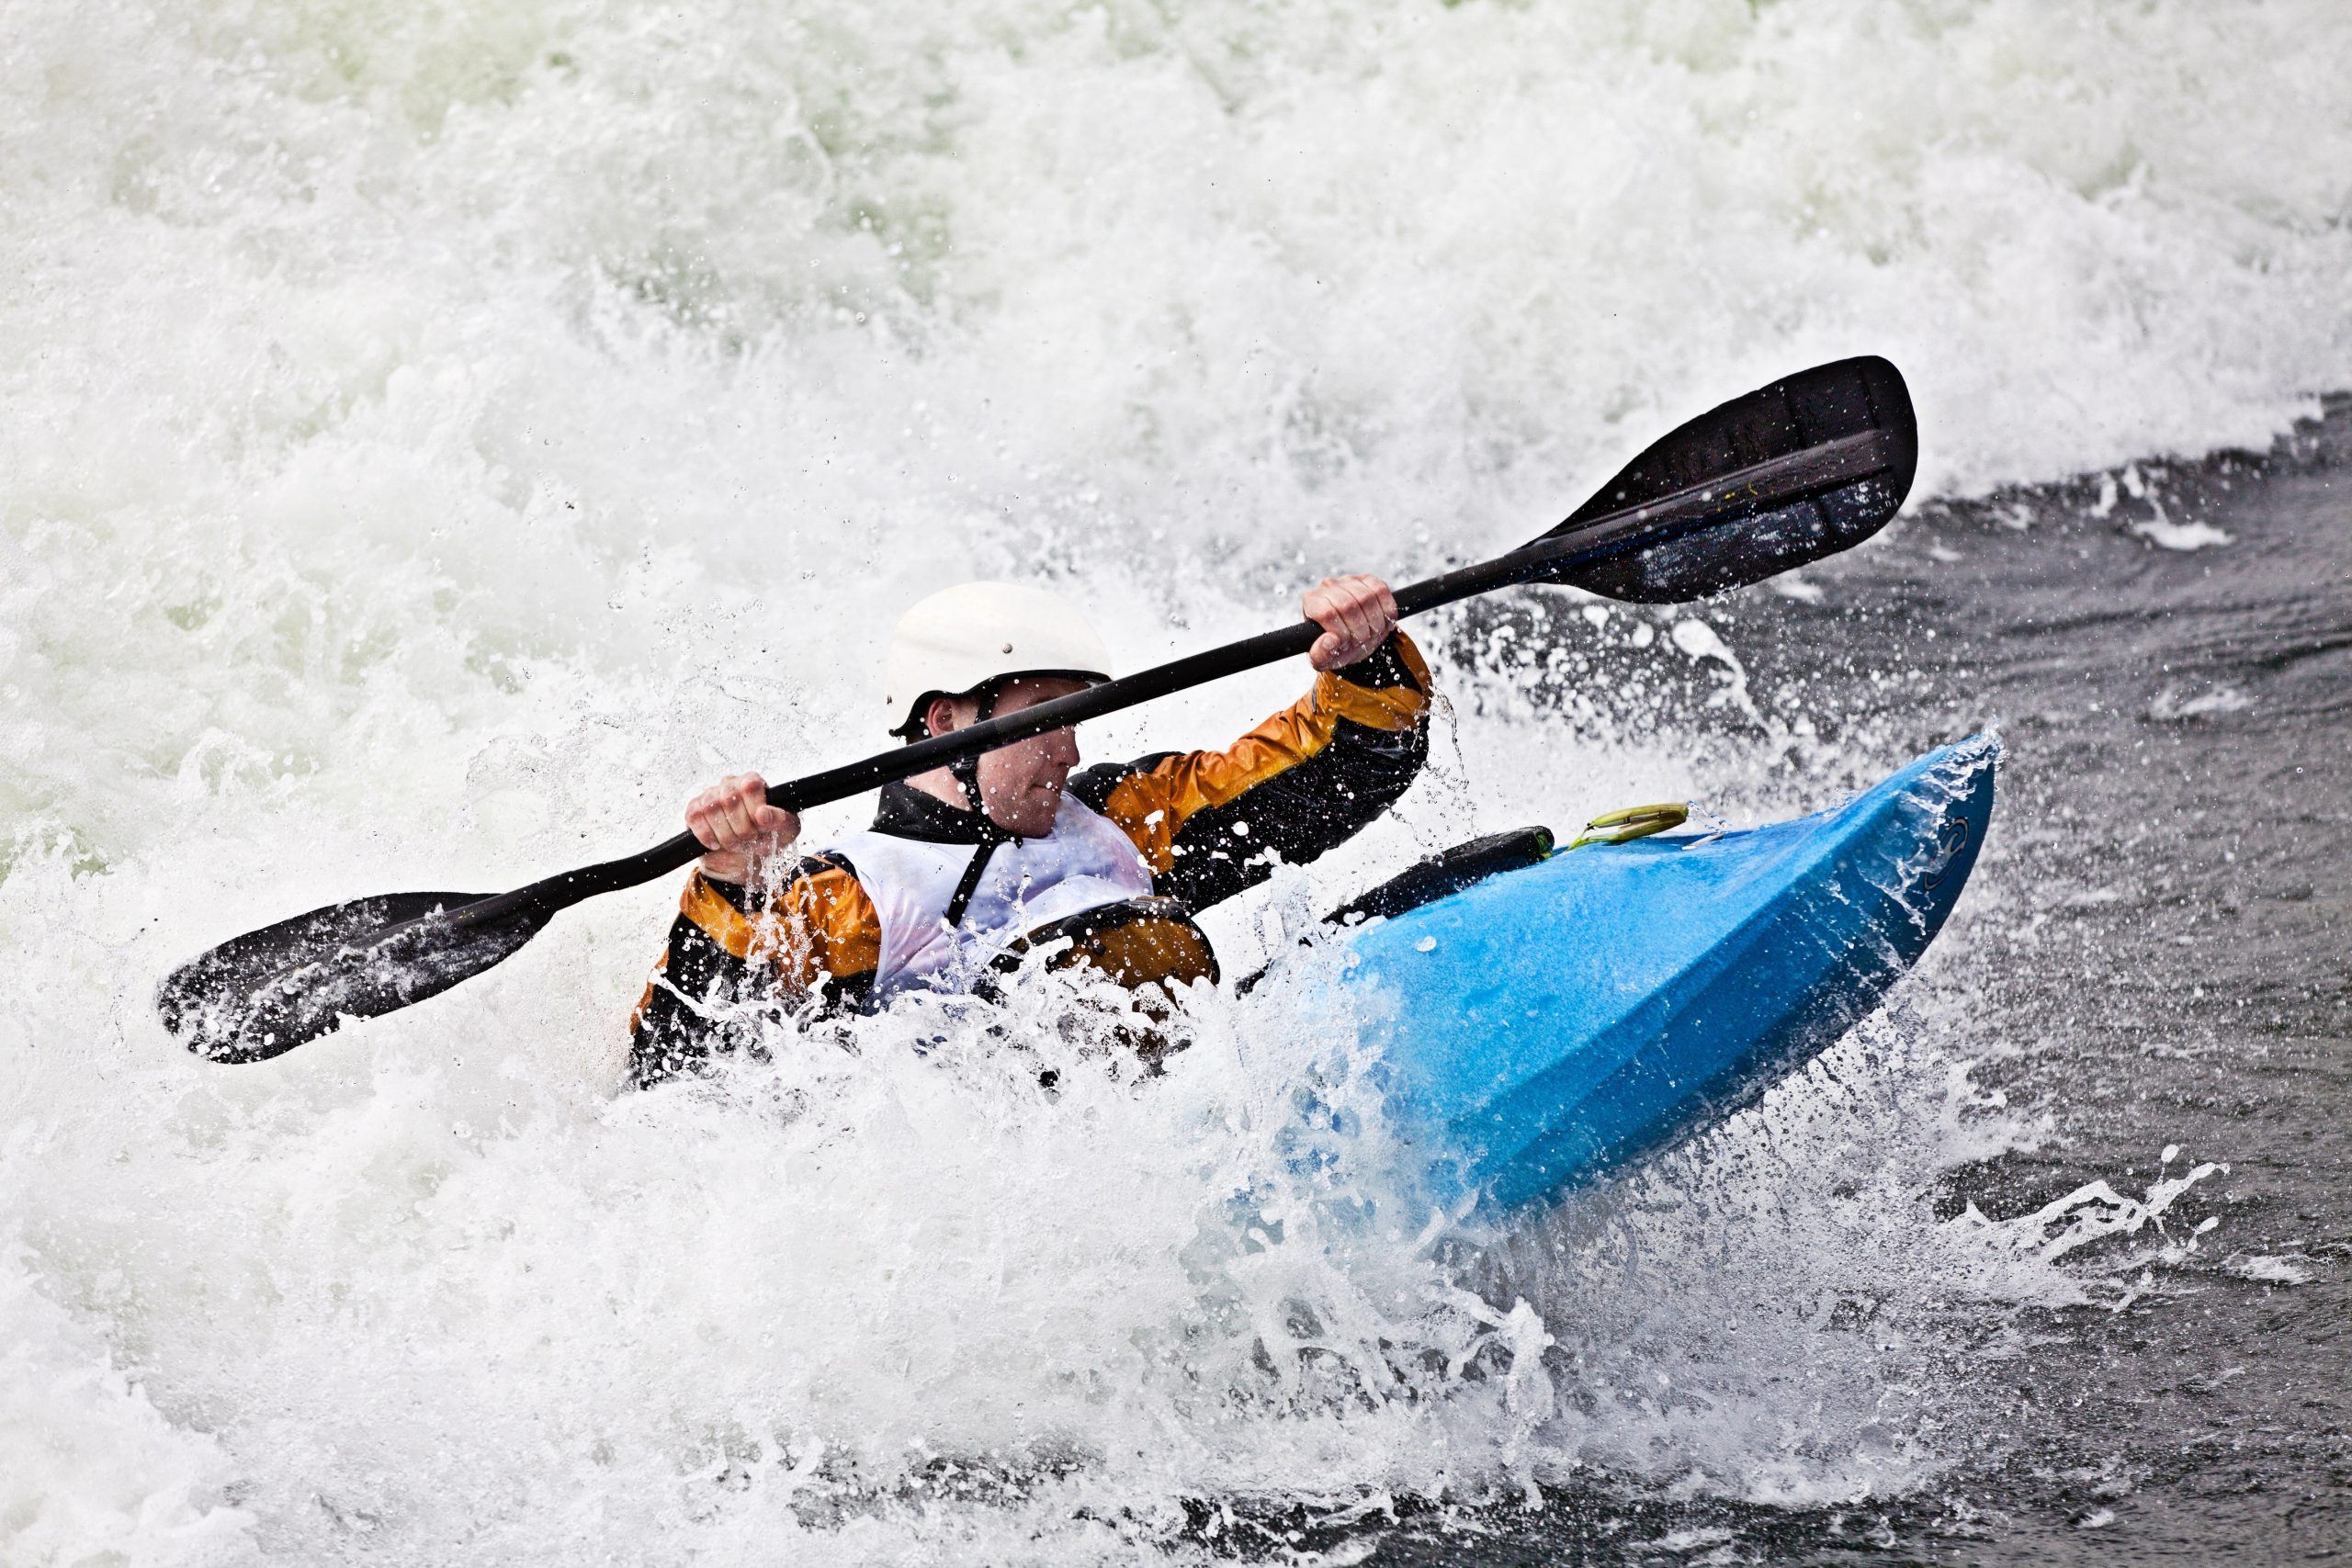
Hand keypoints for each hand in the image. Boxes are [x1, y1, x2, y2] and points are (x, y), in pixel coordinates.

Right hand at [684, 773, 800, 883]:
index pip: (751, 786)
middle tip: (749, 839)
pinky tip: (717, 844)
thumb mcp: (785, 831)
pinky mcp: (694, 810)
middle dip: (742, 827)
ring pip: (712, 808)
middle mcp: (729, 783)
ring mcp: (709, 795)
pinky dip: (707, 836)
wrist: (742, 859)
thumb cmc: (766, 838)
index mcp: (753, 782)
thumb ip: (781, 820)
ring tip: (735, 844)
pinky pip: (695, 818)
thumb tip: (764, 815)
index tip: (760, 827)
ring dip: (725, 834)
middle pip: (730, 798)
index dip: (755, 809)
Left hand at [1302, 573, 1399, 671]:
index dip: (1341, 633)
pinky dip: (1387, 612)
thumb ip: (1320, 655)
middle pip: (1348, 606)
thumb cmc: (1336, 646)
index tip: (1345, 644)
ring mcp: (1349, 580)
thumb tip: (1330, 640)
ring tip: (1371, 634)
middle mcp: (1328, 586)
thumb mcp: (1324, 658)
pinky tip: (1382, 623)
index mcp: (1311, 601)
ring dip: (1375, 623)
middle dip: (1360, 631)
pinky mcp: (1368, 579)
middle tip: (1361, 641)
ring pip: (1367, 598)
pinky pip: (1381, 591)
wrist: (1354, 639)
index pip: (1327, 613)